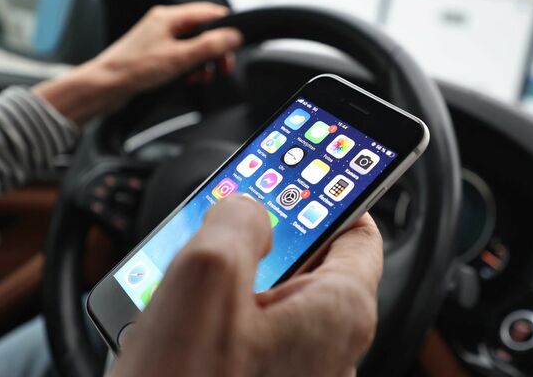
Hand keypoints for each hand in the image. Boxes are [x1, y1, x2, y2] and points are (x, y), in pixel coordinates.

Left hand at [33, 2, 241, 125]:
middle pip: (202, 31)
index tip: (236, 44)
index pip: (208, 13)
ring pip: (193, 46)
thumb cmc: (133, 69)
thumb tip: (233, 36)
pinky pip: (182, 58)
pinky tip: (190, 79)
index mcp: (168, 17)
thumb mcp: (179, 58)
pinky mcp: (156, 56)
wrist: (105, 86)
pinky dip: (190, 68)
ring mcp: (159, 40)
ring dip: (203, 62)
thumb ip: (209, 46)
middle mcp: (164, 25)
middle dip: (215, 50)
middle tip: (223, 67)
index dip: (226, 28)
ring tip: (204, 76)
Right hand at [113, 195, 382, 376]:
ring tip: (181, 274)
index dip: (332, 196)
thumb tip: (249, 207)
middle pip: (310, 264)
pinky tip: (172, 321)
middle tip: (221, 224)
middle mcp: (330, 349)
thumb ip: (238, 219)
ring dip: (229, 281)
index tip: (305, 175)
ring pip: (271, 301)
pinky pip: (249, 339)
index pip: (361, 233)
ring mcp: (298, 376)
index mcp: (338, 312)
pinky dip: (216, 320)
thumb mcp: (207, 275)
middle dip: (264, 240)